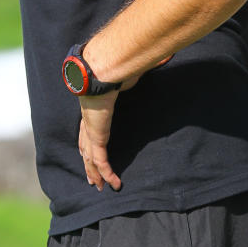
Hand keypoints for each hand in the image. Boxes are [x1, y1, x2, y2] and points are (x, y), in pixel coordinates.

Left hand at [78, 75, 138, 191]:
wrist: (100, 73)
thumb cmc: (111, 71)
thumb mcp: (123, 74)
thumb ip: (135, 72)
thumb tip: (161, 59)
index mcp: (91, 108)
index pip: (86, 130)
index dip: (86, 143)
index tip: (86, 153)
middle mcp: (88, 121)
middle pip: (85, 148)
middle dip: (88, 164)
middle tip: (91, 178)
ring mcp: (91, 131)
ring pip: (90, 159)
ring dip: (95, 175)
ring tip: (100, 187)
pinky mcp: (97, 138)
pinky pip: (102, 162)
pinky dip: (107, 175)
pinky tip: (114, 184)